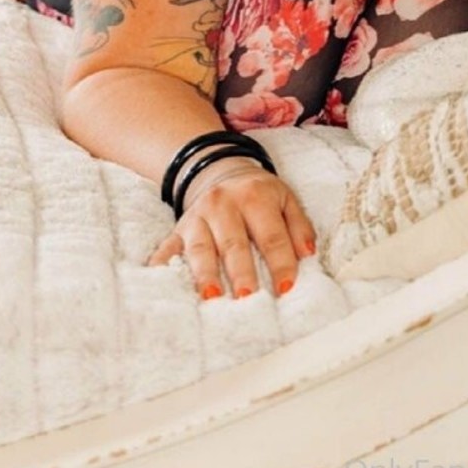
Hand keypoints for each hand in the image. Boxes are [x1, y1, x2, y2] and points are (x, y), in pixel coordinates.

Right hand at [147, 160, 316, 299]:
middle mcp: (224, 204)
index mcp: (255, 197)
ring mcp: (198, 216)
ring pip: (201, 248)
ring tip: (211, 297)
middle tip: (247, 298)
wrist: (220, 169)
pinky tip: (159, 279)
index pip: (271, 235)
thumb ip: (299, 226)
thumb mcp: (285, 199)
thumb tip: (308, 255)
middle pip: (234, 243)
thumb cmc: (259, 193)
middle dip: (241, 272)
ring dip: (205, 273)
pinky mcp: (179, 228)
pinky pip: (168, 246)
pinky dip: (162, 263)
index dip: (280, 263)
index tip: (286, 290)